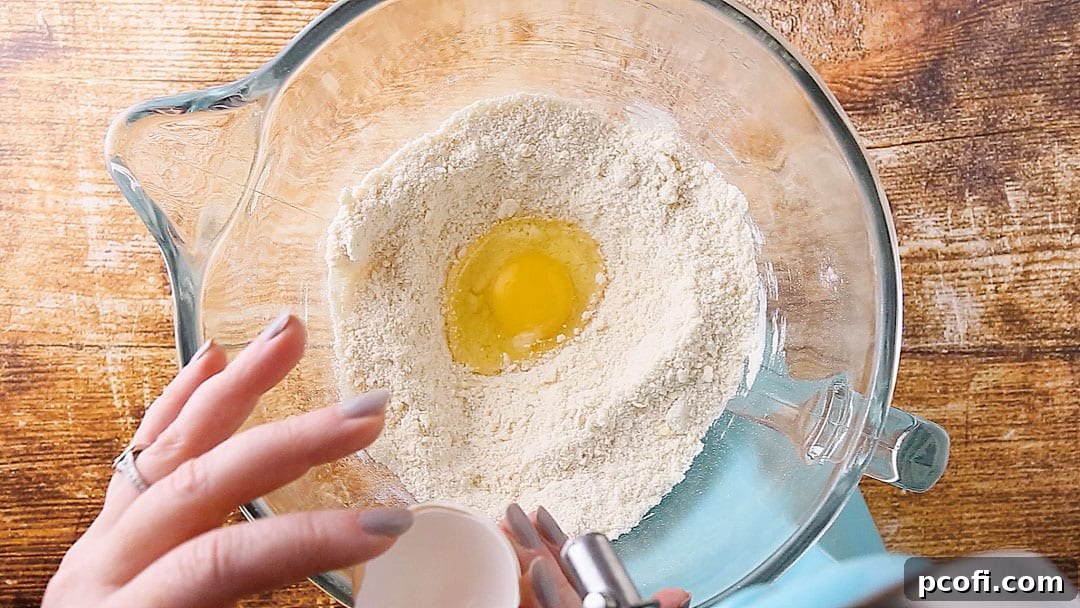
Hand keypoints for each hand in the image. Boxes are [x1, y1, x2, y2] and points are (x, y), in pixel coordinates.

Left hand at [43, 314, 412, 607]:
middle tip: (369, 413)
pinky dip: (177, 403)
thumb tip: (356, 605)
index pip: (226, 559)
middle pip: (203, 482)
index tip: (388, 527)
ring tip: (289, 333)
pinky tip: (211, 359)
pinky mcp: (102, 538)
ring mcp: (97, 547)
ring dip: (237, 388)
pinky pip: (139, 454)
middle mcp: (101, 570)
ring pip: (168, 446)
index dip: (309, 538)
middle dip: (294, 442)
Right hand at [501, 504, 691, 607]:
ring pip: (524, 581)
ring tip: (508, 525)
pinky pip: (528, 601)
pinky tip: (531, 567)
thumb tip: (683, 593)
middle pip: (535, 565)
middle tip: (510, 510)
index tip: (537, 510)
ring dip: (518, 552)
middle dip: (524, 536)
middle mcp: (560, 601)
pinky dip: (531, 586)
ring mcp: (546, 606)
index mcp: (577, 599)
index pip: (559, 561)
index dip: (548, 535)